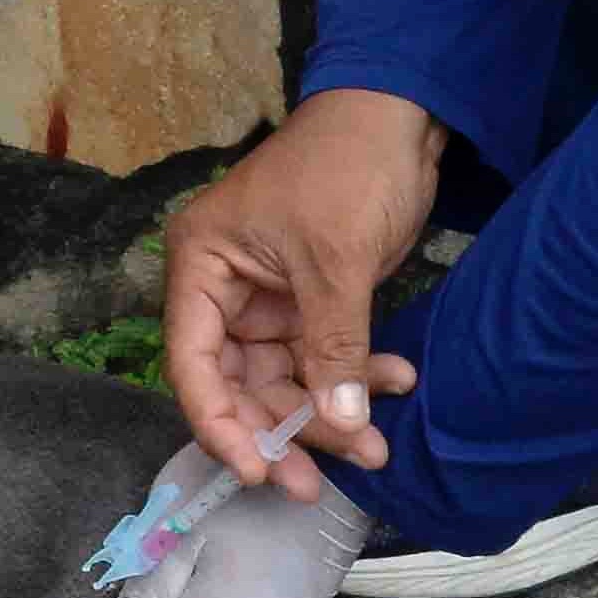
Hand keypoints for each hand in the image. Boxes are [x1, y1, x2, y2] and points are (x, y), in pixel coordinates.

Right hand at [164, 89, 438, 499]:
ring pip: (286, 381)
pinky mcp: (311, 299)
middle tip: (320, 484)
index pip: (195, 364)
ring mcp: (269, 297)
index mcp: (203, 266)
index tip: (259, 472)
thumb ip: (333, 349)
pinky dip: (356, 377)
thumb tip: (341, 427)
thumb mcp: (337, 262)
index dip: (221, 425)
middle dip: (285, 432)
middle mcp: (224, 287)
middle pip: (239, 384)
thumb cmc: (348, 165)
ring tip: (379, 446)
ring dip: (331, 413)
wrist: (403, 114)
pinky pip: (323, 358)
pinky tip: (398, 381)